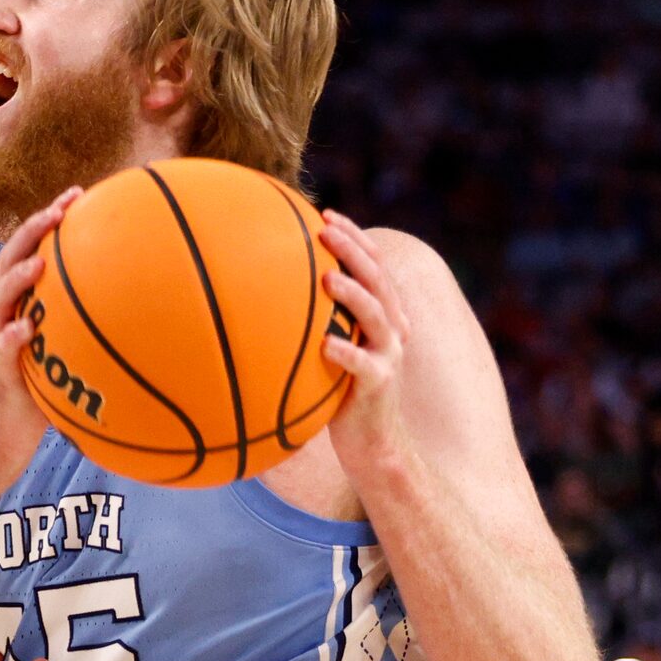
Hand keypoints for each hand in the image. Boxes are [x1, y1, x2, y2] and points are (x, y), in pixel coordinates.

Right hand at [0, 188, 82, 477]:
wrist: (10, 427)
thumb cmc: (48, 382)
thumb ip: (90, 316)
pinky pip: (3, 348)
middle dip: (32, 231)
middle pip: (10, 258)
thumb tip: (145, 294)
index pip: (32, 247)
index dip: (50, 217)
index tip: (79, 193)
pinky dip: (13, 337)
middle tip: (58, 212)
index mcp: (21, 297)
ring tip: (38, 265)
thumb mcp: (70, 341)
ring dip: (18, 279)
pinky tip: (27, 330)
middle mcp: (4, 309)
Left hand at [319, 211, 410, 478]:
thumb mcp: (332, 349)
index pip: (374, 265)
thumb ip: (318, 321)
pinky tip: (326, 345)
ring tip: (327, 278)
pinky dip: (345, 353)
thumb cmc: (340, 394)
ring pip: (377, 316)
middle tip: (325, 229)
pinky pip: (363, 366)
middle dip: (354, 251)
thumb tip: (268, 291)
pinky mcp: (378, 386)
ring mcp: (388, 357)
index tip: (325, 214)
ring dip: (353, 294)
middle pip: (379, 280)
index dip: (355, 237)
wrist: (371, 445)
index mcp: (382, 316)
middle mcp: (392, 330)